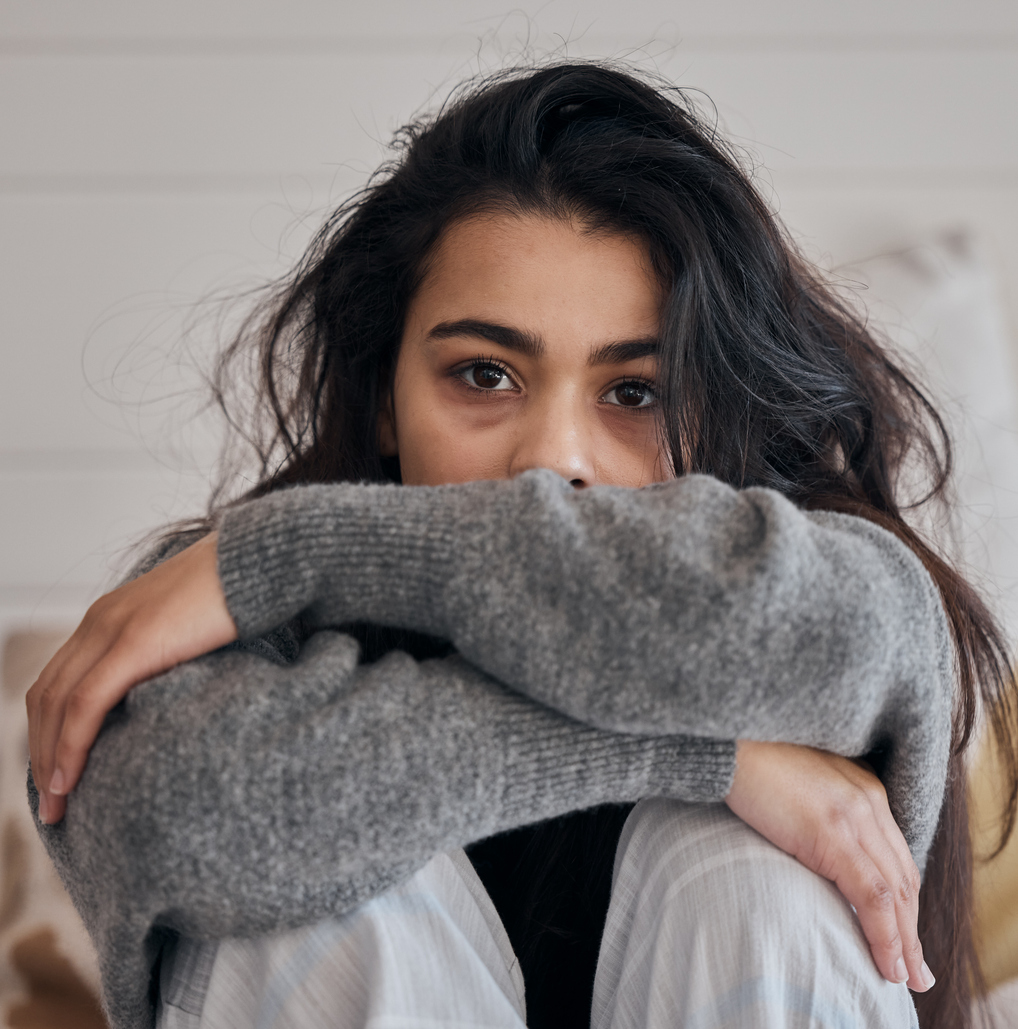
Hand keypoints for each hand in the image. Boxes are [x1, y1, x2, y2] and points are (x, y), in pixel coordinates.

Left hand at [27, 532, 235, 824]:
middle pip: (46, 695)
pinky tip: (70, 779)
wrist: (263, 559)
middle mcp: (101, 618)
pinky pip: (85, 704)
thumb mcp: (195, 624)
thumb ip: (173, 650)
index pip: (59, 679)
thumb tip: (180, 688)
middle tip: (50, 801)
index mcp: (112, 614)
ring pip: (55, 704)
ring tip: (56, 803)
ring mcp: (114, 628)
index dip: (49, 729)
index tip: (60, 770)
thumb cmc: (244, 592)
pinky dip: (69, 745)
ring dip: (48, 758)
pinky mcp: (135, 643)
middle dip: (40, 751)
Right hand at [725, 739, 935, 993]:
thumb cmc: (750, 761)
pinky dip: (885, 935)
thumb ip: (819, 814)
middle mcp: (869, 800)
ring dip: (905, 941)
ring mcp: (855, 815)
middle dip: (913, 929)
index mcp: (863, 788)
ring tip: (905, 976)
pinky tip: (887, 961)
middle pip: (904, 877)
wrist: (728, 738)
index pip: (896, 856)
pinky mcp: (834, 833)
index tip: (906, 936)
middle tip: (916, 971)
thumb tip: (815, 853)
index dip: (905, 901)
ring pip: (897, 893)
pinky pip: (873, 896)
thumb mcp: (798, 787)